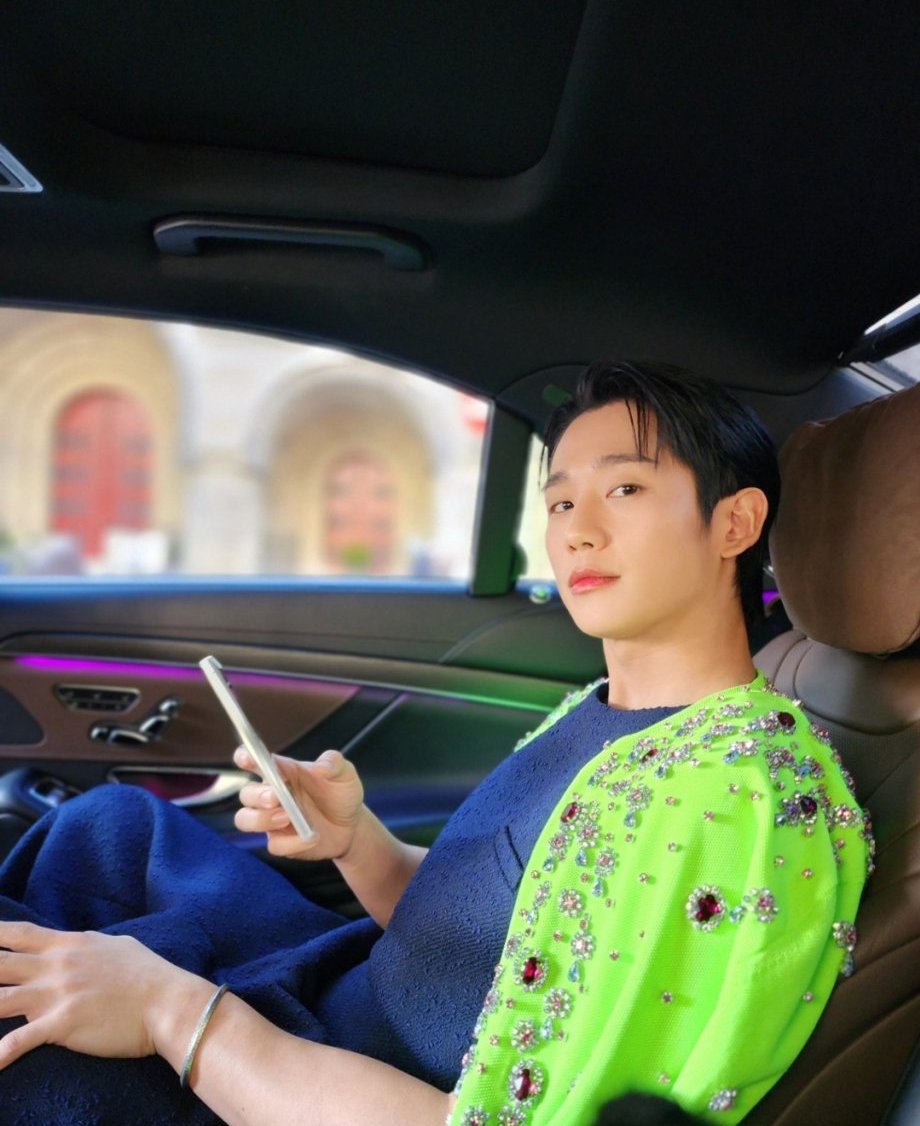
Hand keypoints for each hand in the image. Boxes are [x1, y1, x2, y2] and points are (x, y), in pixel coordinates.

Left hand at [0, 921, 188, 1068]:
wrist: (167, 1001)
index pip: (19, 933)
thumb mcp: (116, 946)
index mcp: (69, 944)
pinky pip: (19, 1042)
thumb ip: (89, 945)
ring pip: (0, 999)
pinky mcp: (62, 1024)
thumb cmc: (148, 974)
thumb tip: (78, 944)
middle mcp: (56, 966)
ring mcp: (57, 994)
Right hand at [234, 748, 365, 861]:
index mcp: (282, 772)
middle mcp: (272, 794)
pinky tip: (310, 837)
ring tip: (287, 817)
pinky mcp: (280, 841)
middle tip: (275, 798)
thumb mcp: (344, 774)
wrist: (352, 826)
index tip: (247, 759)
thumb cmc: (342, 794)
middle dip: (257, 796)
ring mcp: (272, 819)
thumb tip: (319, 766)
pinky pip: (273, 845)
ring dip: (261, 819)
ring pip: (245, 819)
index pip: (254, 760)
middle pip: (247, 793)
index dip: (245, 757)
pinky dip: (291, 843)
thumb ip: (333, 764)